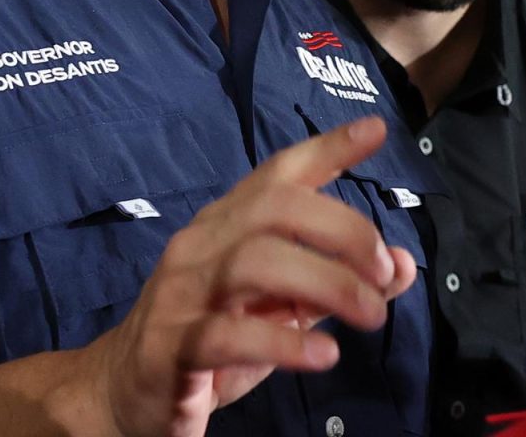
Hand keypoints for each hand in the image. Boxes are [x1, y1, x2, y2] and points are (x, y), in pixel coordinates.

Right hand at [74, 116, 417, 436]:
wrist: (122, 394)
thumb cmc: (211, 340)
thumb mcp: (280, 308)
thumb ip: (338, 282)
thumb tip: (403, 265)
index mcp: (227, 225)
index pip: (278, 173)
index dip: (327, 149)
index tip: (376, 130)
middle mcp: (202, 245)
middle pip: (276, 208)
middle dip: (344, 231)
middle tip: (385, 273)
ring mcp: (182, 293)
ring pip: (255, 262)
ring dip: (327, 284)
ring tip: (370, 314)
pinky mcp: (172, 347)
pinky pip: (228, 335)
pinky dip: (284, 342)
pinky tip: (324, 353)